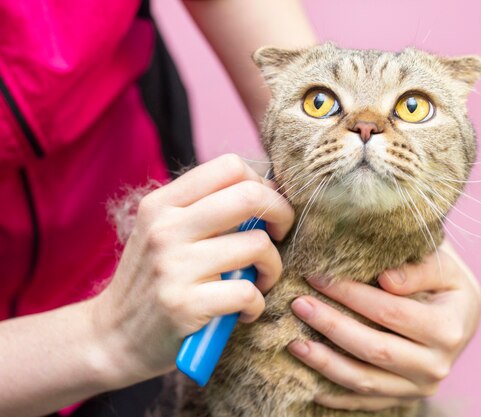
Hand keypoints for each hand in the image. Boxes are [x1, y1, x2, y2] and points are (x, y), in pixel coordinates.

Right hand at [89, 154, 293, 386]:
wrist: (113, 336)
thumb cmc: (152, 280)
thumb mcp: (164, 233)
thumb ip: (205, 210)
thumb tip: (268, 190)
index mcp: (162, 204)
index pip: (230, 166)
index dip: (262, 184)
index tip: (265, 209)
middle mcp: (165, 228)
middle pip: (250, 197)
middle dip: (282, 214)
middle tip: (279, 234)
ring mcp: (173, 266)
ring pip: (257, 245)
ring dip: (273, 266)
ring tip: (260, 280)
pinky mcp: (184, 305)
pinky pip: (248, 292)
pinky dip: (257, 304)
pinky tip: (245, 310)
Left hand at [288, 241, 480, 410]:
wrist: (464, 316)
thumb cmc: (447, 283)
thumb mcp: (444, 265)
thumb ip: (419, 268)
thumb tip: (385, 279)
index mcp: (448, 328)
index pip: (390, 312)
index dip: (351, 294)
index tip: (317, 276)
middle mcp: (437, 365)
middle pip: (374, 349)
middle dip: (330, 325)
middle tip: (299, 305)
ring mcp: (420, 387)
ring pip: (364, 380)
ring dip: (325, 363)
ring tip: (294, 342)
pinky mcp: (405, 398)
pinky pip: (366, 401)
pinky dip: (336, 394)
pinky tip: (309, 381)